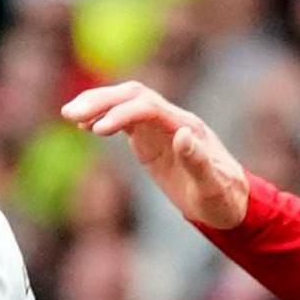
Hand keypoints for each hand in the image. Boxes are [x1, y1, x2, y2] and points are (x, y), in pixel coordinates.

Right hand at [61, 80, 248, 229]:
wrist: (229, 203)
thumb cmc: (224, 199)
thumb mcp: (213, 187)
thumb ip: (199, 162)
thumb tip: (182, 134)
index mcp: (187, 127)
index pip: (149, 107)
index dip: (122, 113)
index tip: (97, 130)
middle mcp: (173, 120)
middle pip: (133, 95)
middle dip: (102, 100)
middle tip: (70, 113)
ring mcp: (161, 128)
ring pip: (126, 103)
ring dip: (98, 104)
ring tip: (69, 115)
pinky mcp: (151, 139)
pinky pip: (125, 120)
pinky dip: (103, 118)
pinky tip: (83, 125)